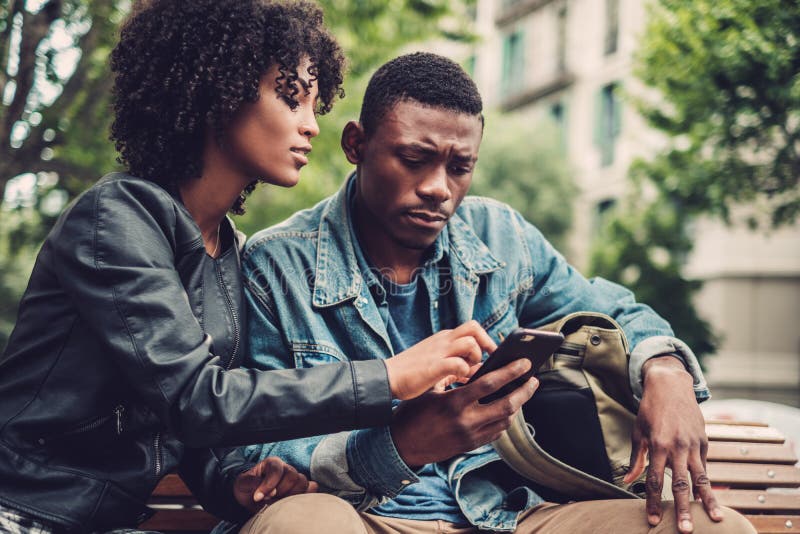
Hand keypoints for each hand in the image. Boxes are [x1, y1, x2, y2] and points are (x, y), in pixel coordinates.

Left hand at [232, 456, 318, 513]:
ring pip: (303, 482)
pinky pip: (312, 488)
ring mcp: (295, 478)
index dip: (269, 484)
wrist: (250, 497)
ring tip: (279, 502)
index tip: (258, 497)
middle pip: (293, 476)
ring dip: (291, 496)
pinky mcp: (301, 488)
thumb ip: (254, 484)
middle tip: (269, 499)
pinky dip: (304, 496)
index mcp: (272, 463)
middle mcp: (286, 468)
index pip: (277, 470)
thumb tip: (271, 493)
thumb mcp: (243, 483)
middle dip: (280, 491)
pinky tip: (291, 502)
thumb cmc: (247, 487)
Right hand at [384, 320, 496, 399]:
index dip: (485, 341)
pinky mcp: (433, 366)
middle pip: (474, 327)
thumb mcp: (438, 364)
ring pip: (470, 342)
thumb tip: (479, 370)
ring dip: (475, 357)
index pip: (472, 329)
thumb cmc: (412, 374)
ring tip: (469, 372)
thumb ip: (458, 364)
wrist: (386, 378)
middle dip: (486, 343)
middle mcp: (443, 340)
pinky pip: (457, 363)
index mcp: (444, 338)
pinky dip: (464, 371)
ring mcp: (438, 352)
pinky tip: (460, 380)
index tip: (490, 358)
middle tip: (486, 361)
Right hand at [390, 358, 537, 466]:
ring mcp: (470, 436)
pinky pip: (496, 432)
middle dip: (524, 391)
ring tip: (521, 392)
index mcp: (455, 402)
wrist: (401, 445)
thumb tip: (477, 367)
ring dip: (516, 406)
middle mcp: (466, 421)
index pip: (491, 384)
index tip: (524, 363)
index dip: (511, 371)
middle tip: (533, 380)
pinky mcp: (470, 446)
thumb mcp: (430, 390)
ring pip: (505, 420)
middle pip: (506, 405)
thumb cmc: (413, 413)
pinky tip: (505, 409)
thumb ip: (453, 378)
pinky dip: (504, 419)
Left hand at [624, 356, 721, 533]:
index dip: (652, 502)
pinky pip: (705, 466)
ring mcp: (693, 445)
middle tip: (686, 531)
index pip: (654, 480)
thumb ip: (636, 459)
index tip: (653, 521)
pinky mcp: (704, 442)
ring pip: (701, 477)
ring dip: (707, 500)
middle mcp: (677, 447)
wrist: (671, 385)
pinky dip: (707, 483)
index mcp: (657, 445)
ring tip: (716, 519)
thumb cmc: (650, 410)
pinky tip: (711, 500)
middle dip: (682, 509)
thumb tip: (627, 481)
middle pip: (680, 484)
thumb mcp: (638, 432)